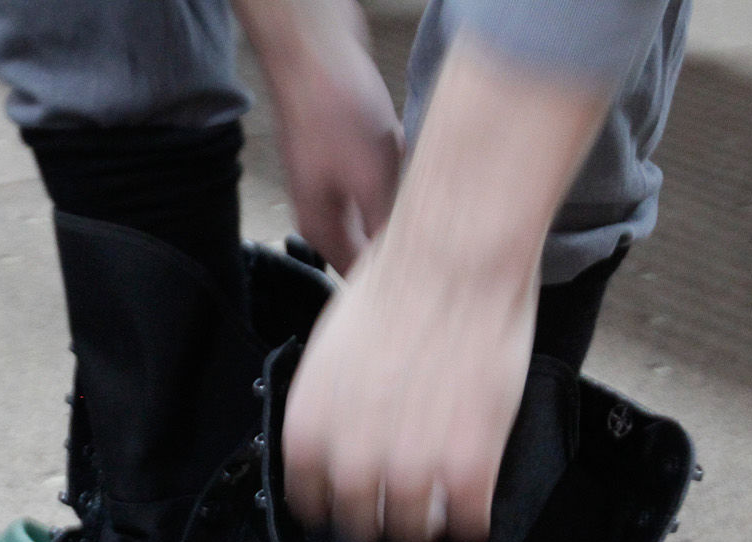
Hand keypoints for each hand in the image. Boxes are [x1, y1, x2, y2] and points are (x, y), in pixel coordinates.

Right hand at [236, 0, 401, 273]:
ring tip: (423, 184)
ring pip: (381, 205)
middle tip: (438, 232)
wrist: (313, 47)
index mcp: (322, 228)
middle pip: (371, 242)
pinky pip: (381, 173)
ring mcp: (334, 178)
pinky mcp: (345, 151)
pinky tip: (409, 148)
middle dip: (403, 235)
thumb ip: (386, 229)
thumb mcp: (370, 180)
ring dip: (403, 196)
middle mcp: (324, 208)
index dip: (392, 283)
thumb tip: (406, 268)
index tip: (428, 284)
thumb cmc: (331, 108)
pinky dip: (398, 165)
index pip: (359, 277)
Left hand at [284, 236, 536, 541]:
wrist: (454, 261)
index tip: (357, 497)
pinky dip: (472, 520)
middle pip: (360, 526)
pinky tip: (475, 506)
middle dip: (381, 514)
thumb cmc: (396, 286)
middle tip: (404, 498)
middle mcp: (350, 461)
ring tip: (440, 506)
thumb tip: (342, 436)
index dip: (337, 502)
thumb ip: (331, 409)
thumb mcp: (330, 354)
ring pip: (412, 533)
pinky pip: (467, 524)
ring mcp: (409, 470)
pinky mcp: (467, 469)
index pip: (311, 503)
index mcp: (307, 432)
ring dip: (427, 523)